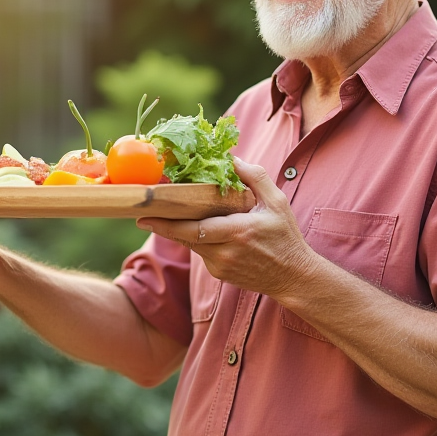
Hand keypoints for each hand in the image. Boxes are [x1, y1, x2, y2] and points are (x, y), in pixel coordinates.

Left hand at [136, 156, 318, 300]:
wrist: (294, 277)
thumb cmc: (286, 237)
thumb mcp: (277, 203)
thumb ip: (256, 178)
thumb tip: (233, 159)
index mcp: (237, 232)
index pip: (194, 228)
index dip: (167, 224)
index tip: (144, 216)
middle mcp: (224, 252)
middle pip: (184, 237)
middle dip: (163, 225)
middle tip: (142, 214)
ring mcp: (220, 266)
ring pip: (191, 244)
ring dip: (181, 230)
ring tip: (171, 214)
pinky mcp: (219, 274)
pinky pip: (201, 252)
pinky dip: (198, 239)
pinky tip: (203, 229)